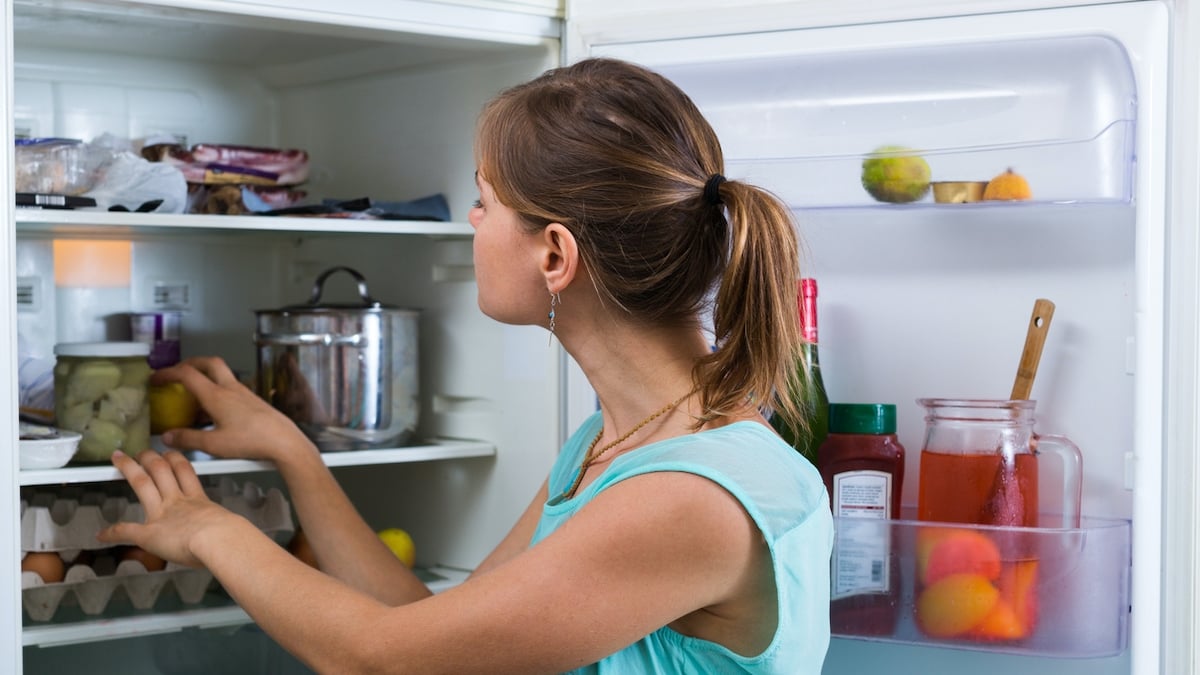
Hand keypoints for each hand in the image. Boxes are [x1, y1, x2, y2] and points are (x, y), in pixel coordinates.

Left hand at [98, 450, 236, 567]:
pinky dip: (114, 532)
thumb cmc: (228, 536)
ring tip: (121, 460)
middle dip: (151, 457)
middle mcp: (178, 501)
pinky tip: (103, 534)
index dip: (177, 460)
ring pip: (143, 483)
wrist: (217, 540)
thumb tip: (239, 536)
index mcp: (198, 500)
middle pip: (162, 469)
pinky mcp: (149, 532)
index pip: (185, 473)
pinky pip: (127, 530)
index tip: (171, 455)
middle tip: (144, 450)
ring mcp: (162, 513)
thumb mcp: (230, 526)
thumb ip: (227, 527)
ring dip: (131, 470)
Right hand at [152, 356, 315, 462]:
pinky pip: (231, 389)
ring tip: (193, 395)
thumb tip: (169, 437)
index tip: (156, 378)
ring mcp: (244, 393)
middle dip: (190, 363)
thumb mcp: (214, 445)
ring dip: (205, 377)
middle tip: (177, 372)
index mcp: (217, 395)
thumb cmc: (253, 441)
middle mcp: (231, 389)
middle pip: (209, 363)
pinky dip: (218, 392)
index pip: (187, 374)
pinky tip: (215, 412)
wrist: (285, 442)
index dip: (167, 372)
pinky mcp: (253, 401)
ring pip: (222, 375)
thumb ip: (188, 439)